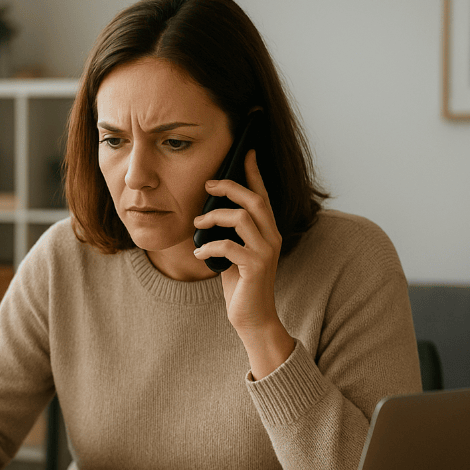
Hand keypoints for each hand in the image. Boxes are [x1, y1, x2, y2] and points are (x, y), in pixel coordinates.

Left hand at [192, 150, 293, 378]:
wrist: (252, 319)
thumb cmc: (240, 285)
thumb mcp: (234, 253)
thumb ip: (229, 233)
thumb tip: (207, 213)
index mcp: (267, 231)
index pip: (263, 194)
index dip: (254, 172)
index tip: (246, 150)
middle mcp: (272, 237)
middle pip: (254, 199)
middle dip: (229, 187)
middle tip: (207, 186)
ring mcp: (266, 252)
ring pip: (242, 218)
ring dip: (214, 217)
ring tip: (197, 226)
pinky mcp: (256, 268)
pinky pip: (229, 246)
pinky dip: (209, 247)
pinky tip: (199, 255)